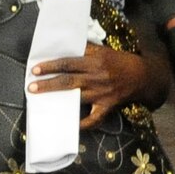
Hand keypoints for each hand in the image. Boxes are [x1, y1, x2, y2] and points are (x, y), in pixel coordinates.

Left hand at [30, 43, 147, 127]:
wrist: (142, 76)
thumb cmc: (120, 61)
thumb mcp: (104, 50)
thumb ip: (85, 50)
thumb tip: (65, 48)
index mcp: (95, 60)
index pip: (68, 62)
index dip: (51, 66)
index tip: (36, 69)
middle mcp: (97, 76)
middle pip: (68, 80)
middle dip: (48, 84)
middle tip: (32, 87)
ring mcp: (101, 93)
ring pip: (76, 97)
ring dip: (58, 100)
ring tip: (43, 102)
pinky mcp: (107, 106)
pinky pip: (94, 118)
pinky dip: (83, 124)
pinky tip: (72, 125)